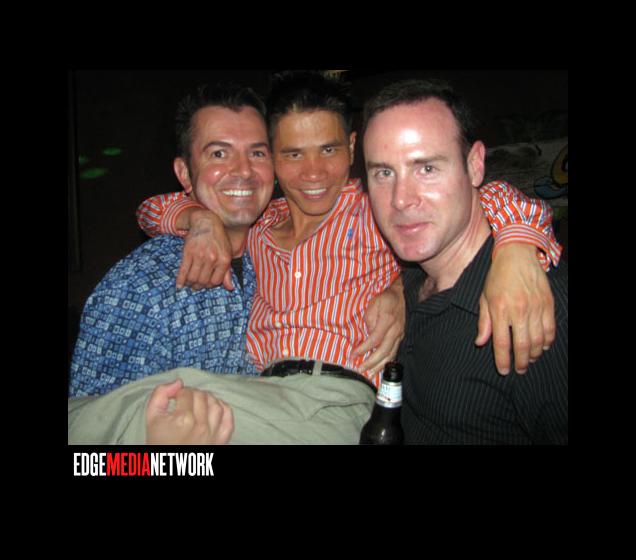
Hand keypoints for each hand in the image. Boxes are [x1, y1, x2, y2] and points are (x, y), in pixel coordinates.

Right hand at [145, 379, 233, 444]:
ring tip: (199, 402)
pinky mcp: (220, 441)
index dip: (180, 392)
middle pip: (201, 396)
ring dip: (208, 399)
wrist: (169, 465)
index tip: (176, 398)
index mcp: (182, 419)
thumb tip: (178, 382)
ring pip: (216, 404)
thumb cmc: (158, 441)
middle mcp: (200, 425)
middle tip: (186, 400)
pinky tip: (215, 408)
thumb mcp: (151, 418)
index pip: (186, 392)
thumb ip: (160, 395)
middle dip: (192, 394)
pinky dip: (224, 409)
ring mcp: (212, 433)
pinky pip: (229, 419)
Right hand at [177, 208, 233, 290]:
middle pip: (203, 281)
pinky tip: (179, 285)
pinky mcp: (188, 252)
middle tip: (197, 285)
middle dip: (199, 286)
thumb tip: (230, 288)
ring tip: (190, 283)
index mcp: (224, 260)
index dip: (210, 285)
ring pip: (193, 278)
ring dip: (191, 284)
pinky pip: (183, 270)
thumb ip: (227, 272)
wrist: (206, 223)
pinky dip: (180, 280)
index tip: (207, 283)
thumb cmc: (219, 239)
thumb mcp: (227, 254)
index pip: (215, 282)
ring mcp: (199, 255)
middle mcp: (212, 258)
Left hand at [353, 275, 404, 377]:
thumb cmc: (386, 299)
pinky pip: (394, 353)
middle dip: (371, 362)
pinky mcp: (401, 338)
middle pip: (383, 351)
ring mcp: (400, 335)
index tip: (353, 355)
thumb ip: (370, 319)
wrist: (403, 296)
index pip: (374, 339)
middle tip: (360, 369)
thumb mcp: (374, 304)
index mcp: (387, 321)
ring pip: (391, 355)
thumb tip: (367, 334)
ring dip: (380, 366)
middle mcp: (395, 331)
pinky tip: (380, 368)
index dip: (363, 349)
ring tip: (370, 374)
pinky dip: (387, 362)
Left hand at [475, 243, 555, 374]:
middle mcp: (518, 310)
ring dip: (533, 353)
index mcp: (499, 309)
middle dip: (520, 362)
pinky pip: (550, 328)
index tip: (504, 371)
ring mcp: (535, 307)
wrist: (517, 255)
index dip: (503, 360)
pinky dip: (547, 341)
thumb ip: (484, 322)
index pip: (501, 342)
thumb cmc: (497, 277)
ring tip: (528, 359)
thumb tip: (481, 343)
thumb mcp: (484, 298)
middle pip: (522, 345)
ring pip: (538, 339)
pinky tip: (541, 346)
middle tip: (519, 370)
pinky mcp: (548, 303)